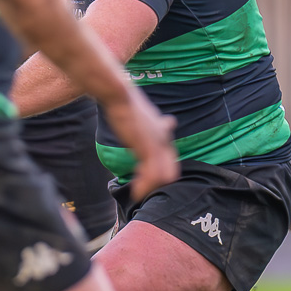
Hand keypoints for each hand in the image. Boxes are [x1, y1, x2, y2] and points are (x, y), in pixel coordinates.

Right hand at [101, 84, 177, 201]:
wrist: (119, 96)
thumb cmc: (125, 103)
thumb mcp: (142, 115)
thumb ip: (153, 124)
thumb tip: (165, 121)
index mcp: (163, 133)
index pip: (169, 159)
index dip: (159, 172)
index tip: (143, 177)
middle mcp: (165, 140)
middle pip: (171, 170)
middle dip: (158, 184)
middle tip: (142, 190)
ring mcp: (158, 144)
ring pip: (165, 176)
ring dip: (151, 188)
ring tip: (139, 194)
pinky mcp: (148, 148)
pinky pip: (153, 174)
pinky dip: (146, 186)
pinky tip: (136, 192)